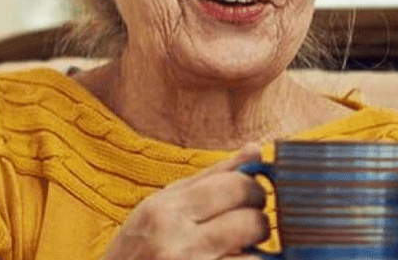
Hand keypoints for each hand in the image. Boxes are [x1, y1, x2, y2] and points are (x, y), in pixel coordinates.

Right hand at [103, 143, 268, 259]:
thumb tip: (255, 148)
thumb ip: (209, 178)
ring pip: (256, 257)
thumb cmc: (137, 251)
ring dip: (257, 255)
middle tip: (252, 229)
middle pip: (250, 219)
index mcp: (165, 209)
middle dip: (260, 222)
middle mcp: (174, 239)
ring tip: (242, 252)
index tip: (252, 199)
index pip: (235, 185)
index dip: (254, 190)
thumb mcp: (162, 208)